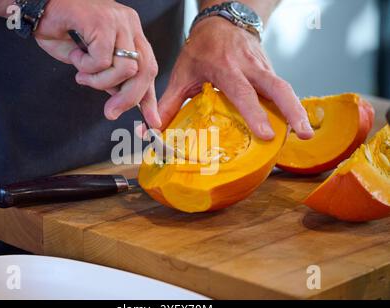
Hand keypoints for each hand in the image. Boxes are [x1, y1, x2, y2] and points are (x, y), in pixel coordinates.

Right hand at [34, 0, 160, 127]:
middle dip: (128, 98)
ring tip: (82, 73)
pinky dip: (86, 67)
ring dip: (100, 81)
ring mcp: (118, 21)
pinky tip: (75, 56)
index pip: (149, 67)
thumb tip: (121, 98)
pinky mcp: (102, 21)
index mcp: (131, 33)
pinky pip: (102, 60)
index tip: (152, 121)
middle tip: (110, 111)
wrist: (37, 5)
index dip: (150, 97)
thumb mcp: (90, 59)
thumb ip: (109, 76)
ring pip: (126, 69)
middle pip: (145, 71)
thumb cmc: (61, 26)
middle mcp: (130, 25)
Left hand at [157, 18, 313, 139]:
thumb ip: (169, 103)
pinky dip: (290, 104)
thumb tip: (153, 130)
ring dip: (297, 109)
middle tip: (304, 134)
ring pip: (285, 86)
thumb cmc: (201, 50)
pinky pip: (281, 87)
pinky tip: (294, 123)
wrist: (221, 22)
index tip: (265, 134)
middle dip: (292, 111)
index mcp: (225, 68)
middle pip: (277, 87)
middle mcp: (249, 66)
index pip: (243, 92)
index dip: (255, 113)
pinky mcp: (270, 69)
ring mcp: (263, 66)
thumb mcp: (182, 74)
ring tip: (306, 133)